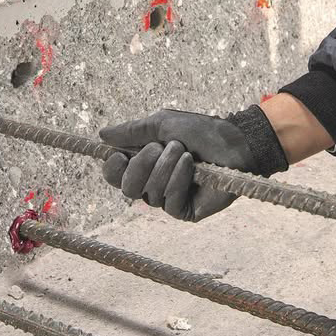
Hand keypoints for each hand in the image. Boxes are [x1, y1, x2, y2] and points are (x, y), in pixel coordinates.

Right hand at [100, 107, 287, 221]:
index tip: (118, 155)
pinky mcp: (185, 211)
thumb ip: (132, 132)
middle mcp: (152, 183)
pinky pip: (169, 202)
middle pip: (126, 188)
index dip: (112, 168)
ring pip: (149, 193)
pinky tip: (192, 167)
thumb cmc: (200, 130)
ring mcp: (168, 199)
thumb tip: (101, 135)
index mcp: (144, 163)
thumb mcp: (162, 124)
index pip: (115, 175)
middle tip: (160, 147)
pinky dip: (178, 180)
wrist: (234, 142)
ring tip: (185, 152)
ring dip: (167, 167)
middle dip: (142, 164)